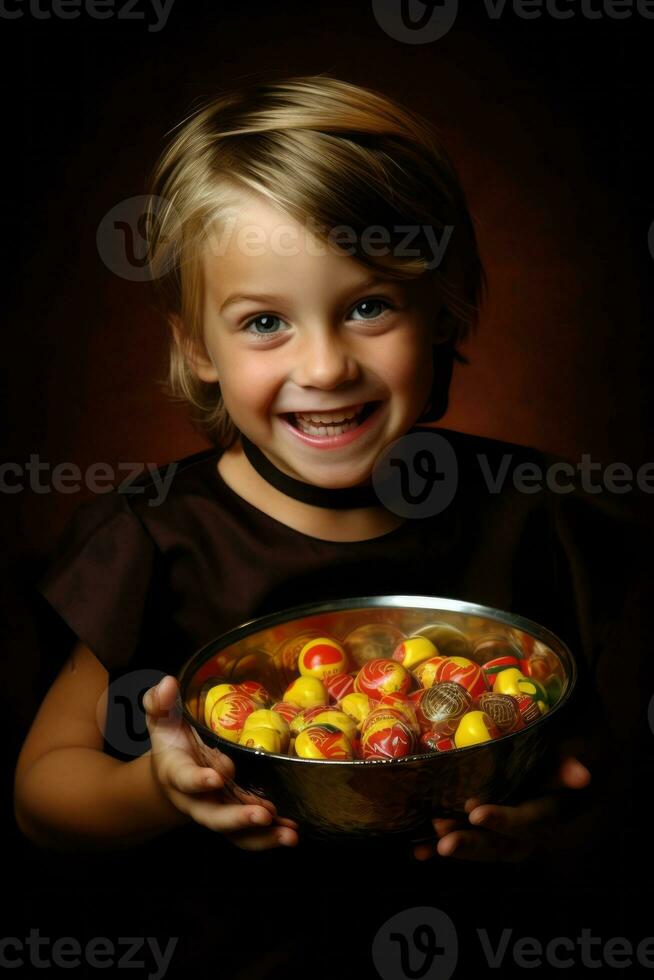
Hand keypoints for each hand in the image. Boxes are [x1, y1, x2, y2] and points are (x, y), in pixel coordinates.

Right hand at [143, 676, 298, 850]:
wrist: (171, 771)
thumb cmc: (170, 739)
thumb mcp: (161, 717)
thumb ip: (159, 702)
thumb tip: (167, 684)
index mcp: (176, 773)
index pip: (185, 778)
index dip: (199, 780)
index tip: (217, 776)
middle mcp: (195, 799)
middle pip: (214, 815)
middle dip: (238, 817)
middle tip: (263, 814)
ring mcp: (216, 809)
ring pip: (235, 832)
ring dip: (262, 836)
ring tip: (289, 835)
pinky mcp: (233, 814)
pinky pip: (249, 833)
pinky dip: (270, 835)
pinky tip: (291, 831)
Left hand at [412, 747, 591, 862]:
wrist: (555, 767)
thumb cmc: (557, 753)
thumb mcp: (565, 754)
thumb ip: (567, 765)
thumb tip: (583, 776)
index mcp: (548, 812)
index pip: (529, 820)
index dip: (504, 820)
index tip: (475, 813)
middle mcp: (529, 832)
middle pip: (502, 846)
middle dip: (472, 845)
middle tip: (444, 842)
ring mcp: (507, 836)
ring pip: (484, 850)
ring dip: (458, 847)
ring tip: (431, 843)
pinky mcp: (488, 834)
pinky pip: (467, 845)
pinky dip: (442, 850)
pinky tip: (419, 851)